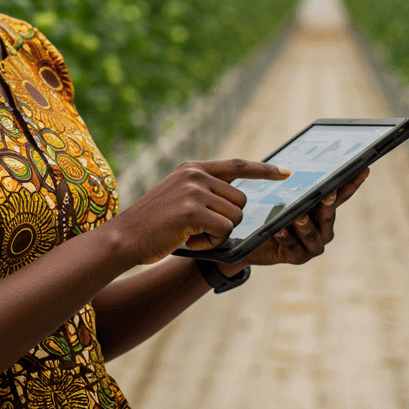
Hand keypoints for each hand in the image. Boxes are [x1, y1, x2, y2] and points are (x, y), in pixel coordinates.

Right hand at [104, 159, 290, 264]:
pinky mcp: (192, 211)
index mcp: (192, 169)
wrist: (124, 237)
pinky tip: (189, 241)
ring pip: (234, 217)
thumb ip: (203, 191)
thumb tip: (237, 199)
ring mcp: (193, 191)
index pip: (237, 165)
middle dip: (227, 220)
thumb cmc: (152, 225)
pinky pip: (224, 231)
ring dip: (218, 234)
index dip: (264, 170)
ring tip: (190, 234)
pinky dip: (211, 243)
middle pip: (240, 200)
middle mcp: (195, 175)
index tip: (285, 172)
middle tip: (200, 230)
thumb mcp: (178, 196)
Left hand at [235, 167, 370, 268]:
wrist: (258, 243)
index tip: (362, 170)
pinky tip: (278, 230)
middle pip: (328, 216)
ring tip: (298, 216)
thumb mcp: (287, 199)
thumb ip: (297, 188)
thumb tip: (295, 166)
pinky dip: (286, 238)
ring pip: (311, 234)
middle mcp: (323, 230)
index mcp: (324, 212)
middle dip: (328, 204)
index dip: (353, 184)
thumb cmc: (275, 216)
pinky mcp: (297, 257)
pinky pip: (292, 247)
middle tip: (327, 194)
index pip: (341, 196)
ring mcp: (312, 246)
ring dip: (305, 224)